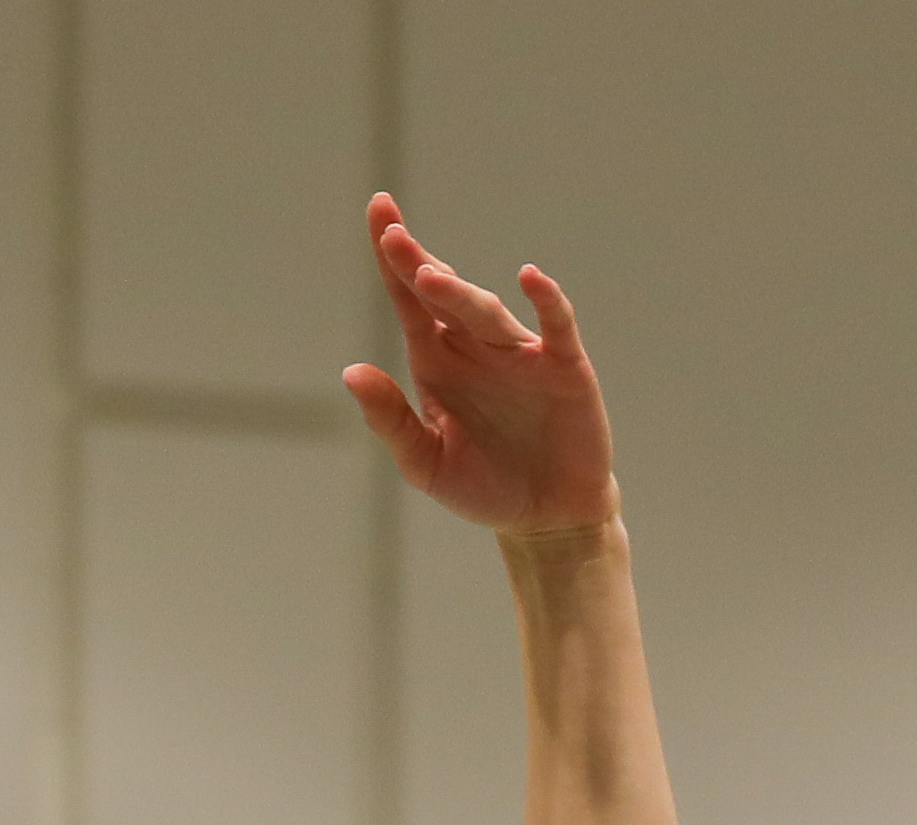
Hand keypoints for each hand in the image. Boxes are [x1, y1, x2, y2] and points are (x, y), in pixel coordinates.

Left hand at [340, 195, 617, 534]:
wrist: (547, 519)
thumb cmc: (483, 488)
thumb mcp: (425, 464)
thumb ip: (390, 421)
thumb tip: (351, 373)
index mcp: (435, 359)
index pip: (407, 298)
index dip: (391, 257)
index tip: (379, 211)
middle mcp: (474, 346)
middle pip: (442, 294)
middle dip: (415, 263)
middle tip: (390, 234)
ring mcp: (520, 353)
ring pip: (486, 312)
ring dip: (460, 295)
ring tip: (429, 278)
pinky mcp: (564, 368)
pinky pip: (555, 326)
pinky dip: (547, 302)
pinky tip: (530, 280)